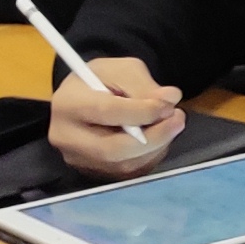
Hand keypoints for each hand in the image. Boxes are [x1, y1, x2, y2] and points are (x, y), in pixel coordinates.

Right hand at [49, 54, 184, 174]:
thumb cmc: (101, 80)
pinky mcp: (92, 174)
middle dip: (153, 137)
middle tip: (177, 120)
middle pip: (112, 149)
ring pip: (123, 165)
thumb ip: (143, 84)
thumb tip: (169, 100)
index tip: (168, 105)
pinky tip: (157, 139)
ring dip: (155, 147)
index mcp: (67, 104)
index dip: (141, 111)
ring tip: (169, 124)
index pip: (106, 113)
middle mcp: (66, 138)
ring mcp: (78, 160)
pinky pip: (128, 174)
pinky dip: (149, 157)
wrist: (85, 98)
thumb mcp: (121, 69)